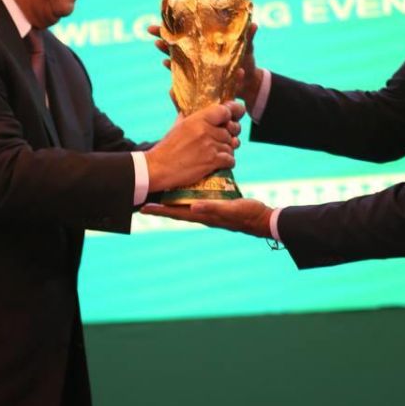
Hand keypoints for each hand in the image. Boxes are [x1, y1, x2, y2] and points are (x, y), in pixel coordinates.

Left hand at [141, 197, 272, 236]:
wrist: (262, 218)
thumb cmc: (247, 215)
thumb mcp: (231, 209)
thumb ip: (214, 208)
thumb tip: (193, 206)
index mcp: (203, 215)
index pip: (176, 213)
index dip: (160, 211)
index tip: (143, 208)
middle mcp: (202, 213)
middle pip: (176, 209)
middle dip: (161, 205)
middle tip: (145, 198)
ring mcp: (208, 209)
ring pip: (184, 203)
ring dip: (172, 199)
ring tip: (160, 191)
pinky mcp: (215, 203)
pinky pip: (196, 198)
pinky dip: (187, 193)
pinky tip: (186, 187)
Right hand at [145, 102, 243, 194]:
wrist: (159, 167)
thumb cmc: (167, 147)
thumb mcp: (177, 126)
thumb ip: (187, 116)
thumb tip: (189, 108)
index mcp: (198, 119)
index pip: (225, 110)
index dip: (231, 114)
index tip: (231, 118)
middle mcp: (206, 130)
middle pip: (231, 130)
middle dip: (230, 136)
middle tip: (225, 139)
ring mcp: (210, 146)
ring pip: (232, 146)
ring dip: (228, 150)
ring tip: (219, 153)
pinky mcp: (212, 161)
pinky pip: (230, 159)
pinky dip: (228, 162)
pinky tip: (221, 162)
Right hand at [147, 22, 262, 113]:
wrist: (248, 83)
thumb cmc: (246, 62)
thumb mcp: (248, 49)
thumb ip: (249, 37)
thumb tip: (255, 24)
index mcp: (207, 42)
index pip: (188, 31)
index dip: (175, 25)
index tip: (163, 17)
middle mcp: (198, 53)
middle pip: (176, 43)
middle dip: (163, 37)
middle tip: (152, 32)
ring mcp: (196, 66)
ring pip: (176, 59)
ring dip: (167, 55)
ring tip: (158, 49)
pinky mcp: (198, 81)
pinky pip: (182, 76)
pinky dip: (174, 71)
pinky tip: (166, 65)